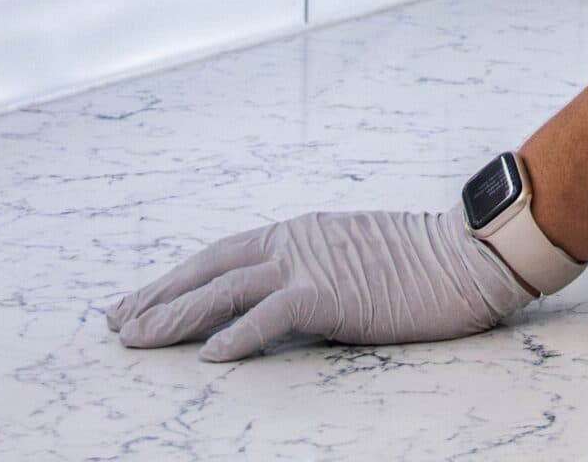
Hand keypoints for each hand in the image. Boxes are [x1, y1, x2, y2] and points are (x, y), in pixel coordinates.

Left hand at [104, 205, 533, 362]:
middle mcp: (297, 240)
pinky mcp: (330, 293)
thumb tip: (278, 303)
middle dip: (159, 295)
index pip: (224, 254)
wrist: (469, 256)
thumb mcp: (354, 257)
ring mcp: (312, 264)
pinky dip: (235, 335)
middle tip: (118, 321)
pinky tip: (207, 357)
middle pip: (210, 267)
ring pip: (226, 289)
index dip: (179, 278)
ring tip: (138, 338)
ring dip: (177, 316)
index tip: (141, 299)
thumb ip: (313, 272)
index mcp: (302, 231)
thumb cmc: (421, 264)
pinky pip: (269, 316)